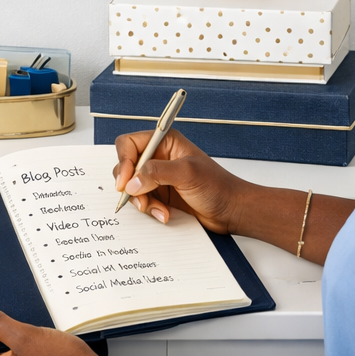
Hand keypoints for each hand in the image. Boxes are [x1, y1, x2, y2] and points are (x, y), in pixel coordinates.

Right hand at [113, 128, 249, 231]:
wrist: (231, 211)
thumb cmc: (218, 186)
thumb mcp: (187, 174)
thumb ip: (156, 173)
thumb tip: (131, 182)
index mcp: (165, 142)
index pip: (129, 144)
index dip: (123, 161)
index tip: (124, 182)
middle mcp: (158, 157)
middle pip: (126, 166)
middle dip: (130, 185)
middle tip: (140, 198)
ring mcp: (158, 177)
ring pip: (131, 186)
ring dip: (141, 201)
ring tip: (158, 209)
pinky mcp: (159, 194)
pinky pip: (142, 200)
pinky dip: (149, 209)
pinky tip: (164, 213)